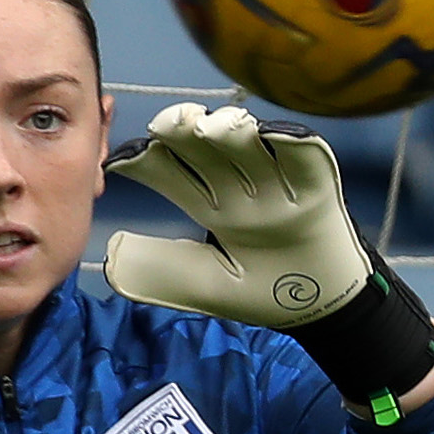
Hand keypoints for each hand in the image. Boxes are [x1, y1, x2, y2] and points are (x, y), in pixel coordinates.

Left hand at [105, 101, 433, 426]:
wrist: (322, 310)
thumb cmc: (264, 294)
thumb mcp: (207, 288)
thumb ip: (162, 272)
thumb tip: (110, 254)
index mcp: (212, 205)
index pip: (172, 174)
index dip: (148, 163)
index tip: (121, 161)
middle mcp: (241, 186)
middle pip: (207, 151)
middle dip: (184, 134)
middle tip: (164, 124)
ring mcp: (278, 182)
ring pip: (251, 146)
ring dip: (232, 132)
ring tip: (211, 127)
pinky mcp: (317, 185)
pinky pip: (304, 158)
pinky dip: (289, 144)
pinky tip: (269, 134)